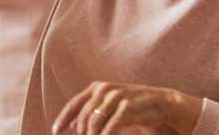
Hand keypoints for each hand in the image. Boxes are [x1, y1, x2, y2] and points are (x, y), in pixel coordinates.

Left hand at [52, 81, 201, 134]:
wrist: (164, 104)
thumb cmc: (134, 107)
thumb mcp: (110, 108)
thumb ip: (92, 113)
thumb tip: (73, 125)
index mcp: (98, 88)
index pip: (74, 104)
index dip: (63, 119)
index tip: (55, 132)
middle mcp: (105, 90)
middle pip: (84, 118)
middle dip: (83, 134)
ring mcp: (117, 97)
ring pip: (94, 123)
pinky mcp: (128, 107)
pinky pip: (111, 127)